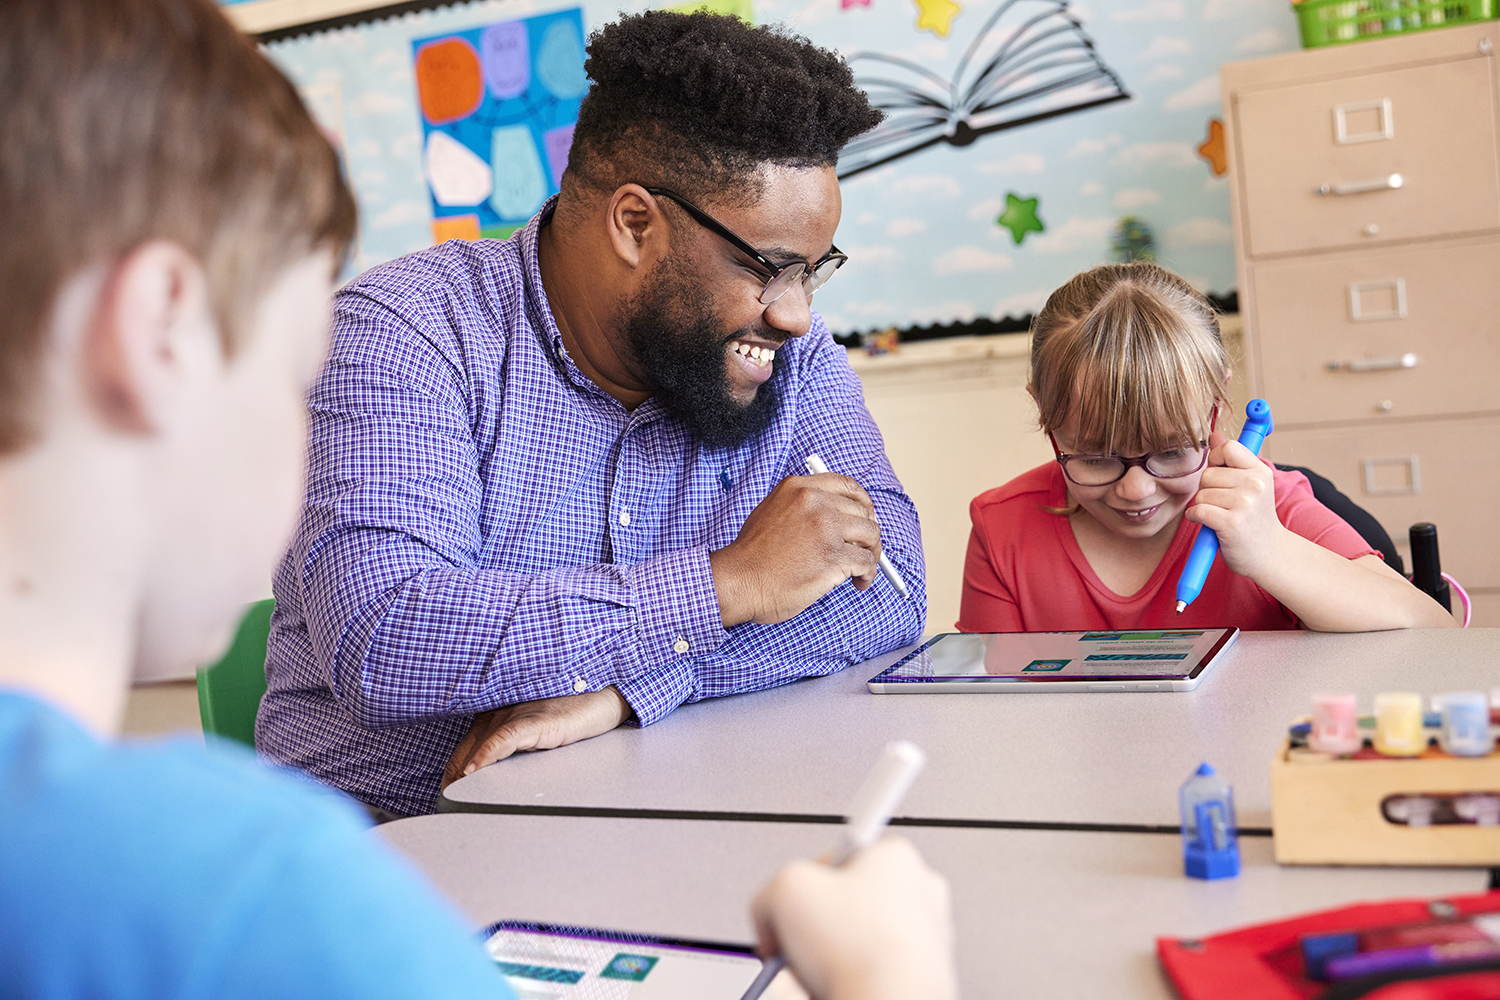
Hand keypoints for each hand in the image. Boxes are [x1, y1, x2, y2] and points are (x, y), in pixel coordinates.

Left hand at [440, 686, 630, 786]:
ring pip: (478, 747)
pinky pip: (503, 739)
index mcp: (497, 716)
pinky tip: (475, 770)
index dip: (451, 775)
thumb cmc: (573, 711)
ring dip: (463, 775)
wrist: (603, 693)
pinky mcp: (536, 722)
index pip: (463, 750)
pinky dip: (486, 756)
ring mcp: (516, 716)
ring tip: (453, 797)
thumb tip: (500, 775)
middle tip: (447, 805)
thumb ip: (515, 745)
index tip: (447, 796)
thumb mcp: (536, 730)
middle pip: (464, 752)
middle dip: (452, 780)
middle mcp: (500, 714)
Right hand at [710, 473, 882, 626]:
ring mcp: (825, 528)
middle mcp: (814, 502)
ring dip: (871, 554)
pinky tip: (858, 582)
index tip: (865, 519)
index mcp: (798, 488)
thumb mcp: (773, 511)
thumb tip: (837, 515)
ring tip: (860, 571)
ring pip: (870, 535)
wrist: (738, 581)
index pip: (847, 486)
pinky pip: (866, 562)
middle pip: (863, 512)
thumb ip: (802, 506)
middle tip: (864, 551)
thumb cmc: (752, 556)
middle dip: (868, 534)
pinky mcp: (833, 556)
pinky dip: (867, 574)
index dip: (863, 504)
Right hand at [751, 837, 956, 999]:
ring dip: (830, 956)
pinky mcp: (926, 974)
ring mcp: (928, 934)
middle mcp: (920, 890)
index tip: (793, 905)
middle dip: (814, 927)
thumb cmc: (858, 949)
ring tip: (818, 972)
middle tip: (799, 946)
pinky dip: (851, 979)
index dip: (802, 886)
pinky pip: (873, 970)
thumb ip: (768, 891)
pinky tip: (837, 987)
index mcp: (895, 855)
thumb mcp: (782, 891)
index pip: (831, 858)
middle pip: (844, 903)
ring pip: (858, 939)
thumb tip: (768, 913)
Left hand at [1183, 439, 1284, 580]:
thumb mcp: (1249, 485)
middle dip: (1207, 490)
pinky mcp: (1231, 522)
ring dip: (1204, 507)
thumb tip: (1216, 434)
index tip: (1221, 476)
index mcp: (1260, 471)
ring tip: (1223, 516)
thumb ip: (1231, 460)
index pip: (1228, 448)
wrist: (1269, 555)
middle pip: (1207, 474)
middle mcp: (1255, 484)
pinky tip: (1211, 525)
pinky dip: (1197, 518)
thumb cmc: (1254, 519)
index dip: (1216, 460)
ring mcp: (1245, 503)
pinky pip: (1198, 510)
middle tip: (1225, 505)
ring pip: (1201, 494)